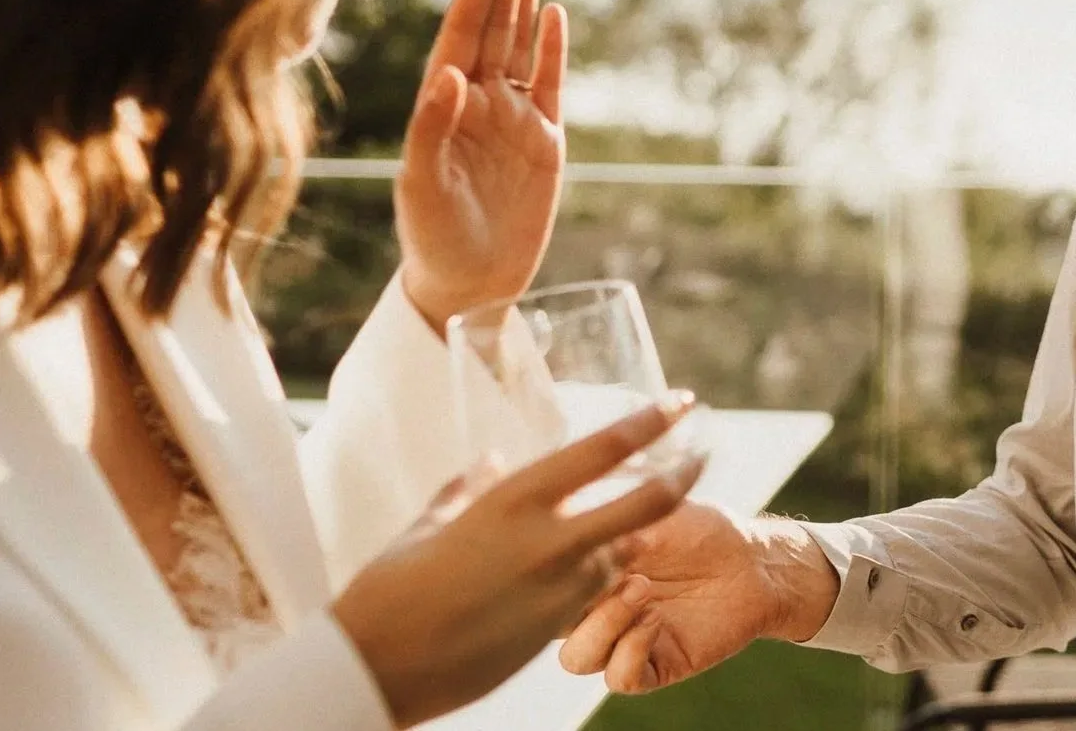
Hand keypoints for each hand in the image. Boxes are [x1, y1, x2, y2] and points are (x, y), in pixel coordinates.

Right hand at [333, 394, 705, 729]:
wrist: (373, 673)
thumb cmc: (386, 592)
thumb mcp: (427, 527)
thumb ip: (464, 489)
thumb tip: (485, 462)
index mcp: (513, 502)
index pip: (602, 450)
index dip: (650, 422)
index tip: (681, 401)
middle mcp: (547, 543)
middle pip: (645, 504)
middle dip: (681, 478)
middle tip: (701, 460)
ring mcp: (556, 593)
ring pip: (622, 555)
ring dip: (631, 540)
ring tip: (637, 525)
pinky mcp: (551, 636)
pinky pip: (594, 599)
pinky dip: (600, 583)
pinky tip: (589, 577)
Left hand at [396, 0, 566, 332]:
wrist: (466, 284)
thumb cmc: (430, 238)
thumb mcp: (422, 186)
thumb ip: (434, 128)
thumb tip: (452, 74)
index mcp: (442, 102)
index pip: (464, 30)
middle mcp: (477, 99)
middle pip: (494, 22)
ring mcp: (511, 117)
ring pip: (519, 42)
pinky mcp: (543, 141)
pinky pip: (548, 83)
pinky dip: (550, 48)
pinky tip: (552, 13)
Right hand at [558, 506, 840, 692]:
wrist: (751, 559)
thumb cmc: (699, 531)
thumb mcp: (647, 515)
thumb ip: (605, 521)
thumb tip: (563, 510)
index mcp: (585, 574)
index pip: (540, 582)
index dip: (542, 568)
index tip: (563, 541)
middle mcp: (596, 610)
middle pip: (545, 626)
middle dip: (568, 597)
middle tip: (612, 567)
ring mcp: (623, 640)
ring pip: (577, 658)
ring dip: (602, 624)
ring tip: (641, 590)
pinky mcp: (655, 664)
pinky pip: (621, 678)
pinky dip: (631, 648)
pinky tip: (655, 618)